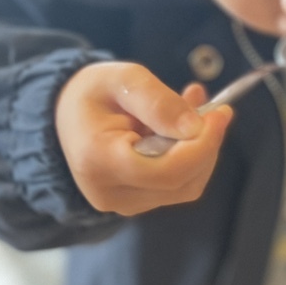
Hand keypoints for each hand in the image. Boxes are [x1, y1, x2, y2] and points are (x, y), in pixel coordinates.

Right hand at [55, 62, 232, 215]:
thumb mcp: (123, 80)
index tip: (221, 113)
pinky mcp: (135, 203)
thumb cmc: (92, 93)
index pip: (167, 171)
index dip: (204, 145)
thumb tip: (196, 127)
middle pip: (181, 182)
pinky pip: (176, 185)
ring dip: (201, 149)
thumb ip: (158, 101)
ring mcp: (123, 203)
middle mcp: (109, 192)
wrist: (64, 116)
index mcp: (99, 161)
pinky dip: (189, 156)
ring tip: (193, 108)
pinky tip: (182, 127)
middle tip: (214, 107)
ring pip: (185, 186)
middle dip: (206, 144)